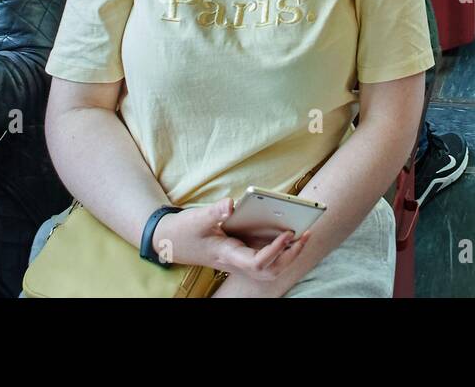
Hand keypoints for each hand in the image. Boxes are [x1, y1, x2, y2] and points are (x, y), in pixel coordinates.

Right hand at [152, 199, 309, 283]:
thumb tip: (232, 203)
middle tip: (306, 234)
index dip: (275, 251)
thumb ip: (215, 212)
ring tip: (303, 234)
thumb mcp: (196, 218)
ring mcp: (239, 260)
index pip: (257, 264)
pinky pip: (264, 258)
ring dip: (288, 255)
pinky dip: (279, 249)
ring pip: (269, 269)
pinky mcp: (239, 253)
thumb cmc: (183, 231)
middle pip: (270, 271)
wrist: (169, 242)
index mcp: (227, 255)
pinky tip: (288, 232)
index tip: (288, 233)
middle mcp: (236, 262)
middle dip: (290, 256)